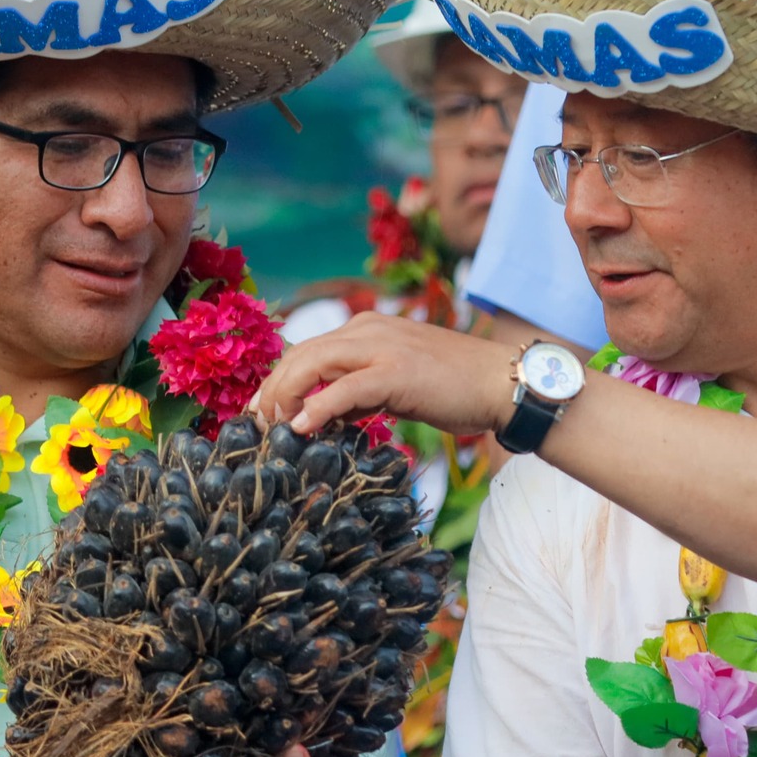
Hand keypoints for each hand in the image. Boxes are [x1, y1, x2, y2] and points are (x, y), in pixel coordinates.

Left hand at [255, 312, 519, 436]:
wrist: (500, 382)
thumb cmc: (453, 388)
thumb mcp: (394, 386)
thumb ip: (358, 394)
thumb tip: (322, 417)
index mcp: (367, 329)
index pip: (308, 350)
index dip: (279, 380)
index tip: (262, 411)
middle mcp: (368, 330)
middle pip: (301, 354)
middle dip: (272, 389)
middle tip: (256, 424)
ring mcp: (382, 347)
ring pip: (314, 364)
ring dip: (285, 396)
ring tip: (271, 427)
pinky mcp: (395, 372)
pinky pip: (344, 388)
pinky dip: (317, 407)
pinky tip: (300, 427)